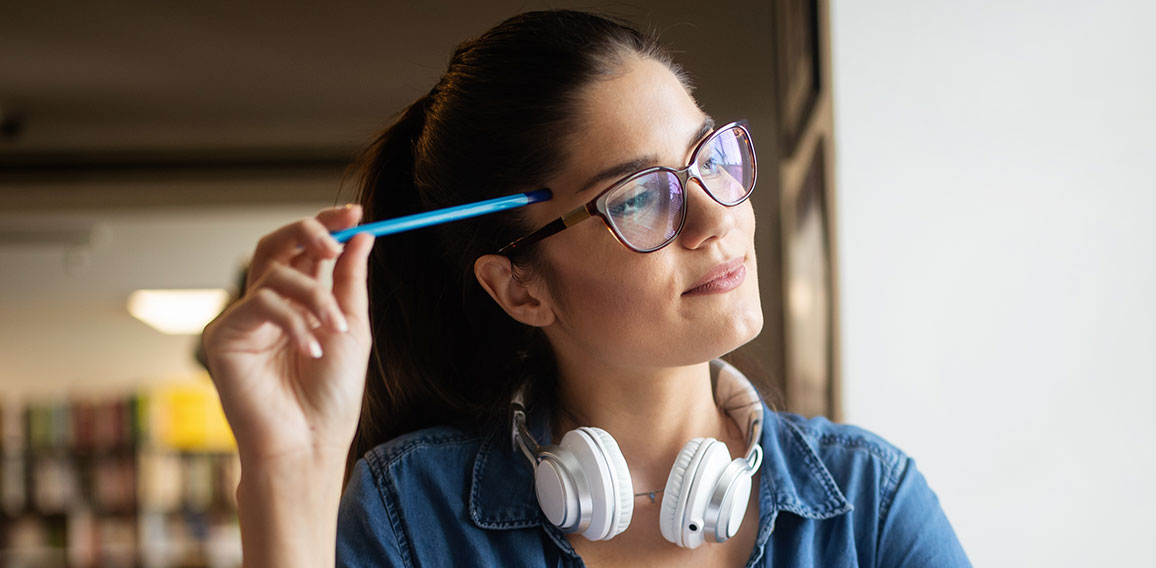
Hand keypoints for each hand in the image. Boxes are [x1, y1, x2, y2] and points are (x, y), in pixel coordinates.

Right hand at [202, 204, 374, 464]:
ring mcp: (243, 319)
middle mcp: (267, 305)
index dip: (326, 225)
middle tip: (334, 241)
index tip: (354, 212)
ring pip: (275, 274)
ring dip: (315, 296)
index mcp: (298, 301)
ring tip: (335, 329)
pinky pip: (260, 304)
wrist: (309, 443)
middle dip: (308, 232)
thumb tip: (360, 234)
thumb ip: (350, 280)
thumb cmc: (331, 396)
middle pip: (275, 244)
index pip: (304, 249)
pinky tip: (310, 349)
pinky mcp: (223, 336)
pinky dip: (293, 322)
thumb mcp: (352, 327)